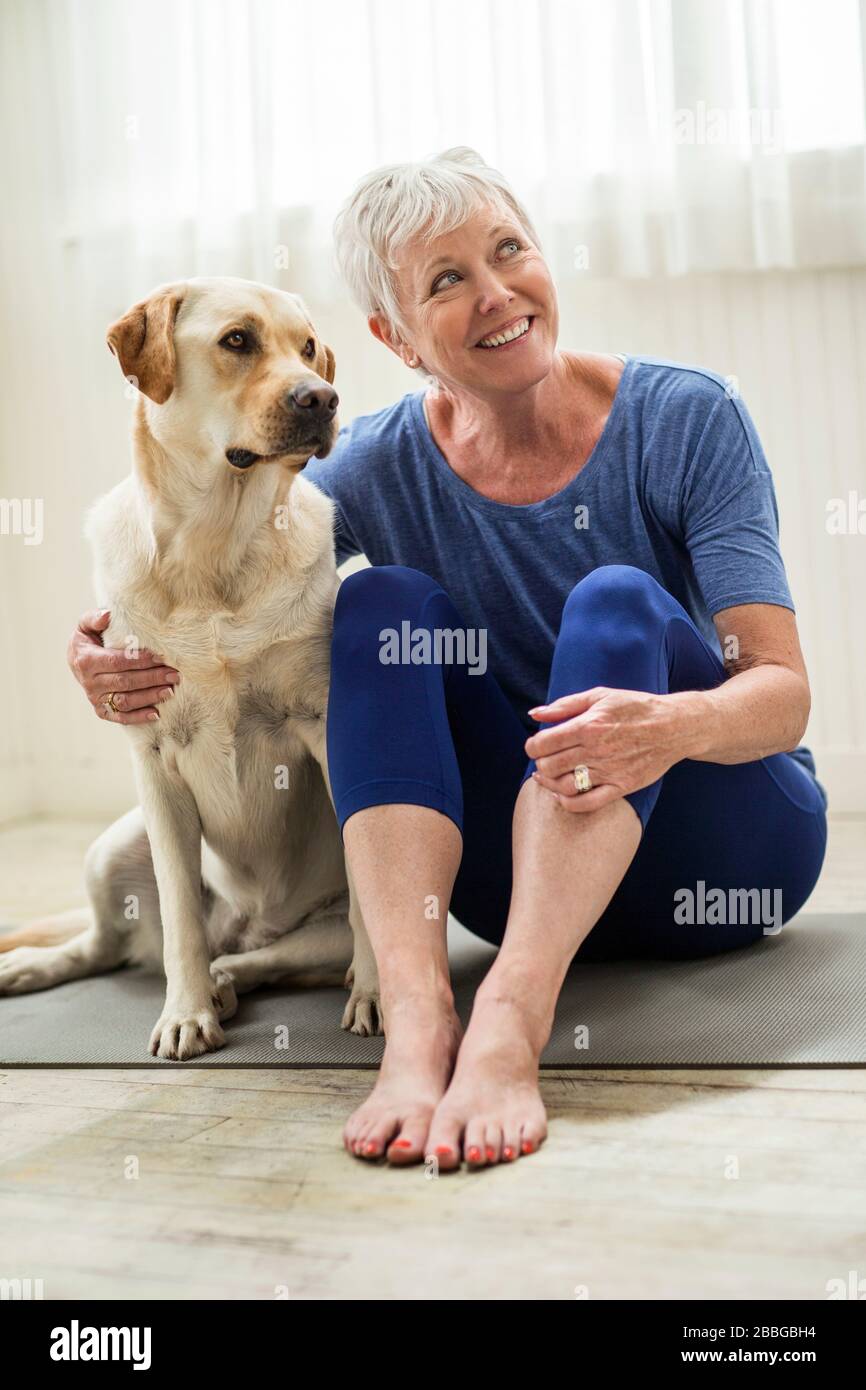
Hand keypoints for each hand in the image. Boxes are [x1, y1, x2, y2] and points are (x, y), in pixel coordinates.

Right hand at [67, 609, 179, 724]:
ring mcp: (95, 698)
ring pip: (125, 701)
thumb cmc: (88, 639)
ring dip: (149, 697)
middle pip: (125, 682)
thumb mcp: (86, 625)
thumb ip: (95, 618)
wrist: (76, 660)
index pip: (117, 661)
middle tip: (174, 675)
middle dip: (152, 678)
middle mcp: (90, 682)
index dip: (140, 660)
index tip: (161, 657)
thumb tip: (107, 615)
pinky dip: (138, 717)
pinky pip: (121, 717)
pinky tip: (157, 713)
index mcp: (86, 660)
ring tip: (170, 690)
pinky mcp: (102, 710)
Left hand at [524, 686, 687, 812]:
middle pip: (549, 766)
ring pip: (563, 787)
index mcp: (587, 725)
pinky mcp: (621, 787)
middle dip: (541, 763)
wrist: (674, 726)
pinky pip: (586, 804)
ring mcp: (609, 771)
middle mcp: (596, 750)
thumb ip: (564, 705)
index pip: (542, 743)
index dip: (532, 745)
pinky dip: (568, 803)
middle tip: (545, 759)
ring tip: (551, 776)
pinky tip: (563, 794)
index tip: (537, 744)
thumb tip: (535, 713)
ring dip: (550, 784)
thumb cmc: (635, 707)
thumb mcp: (600, 696)